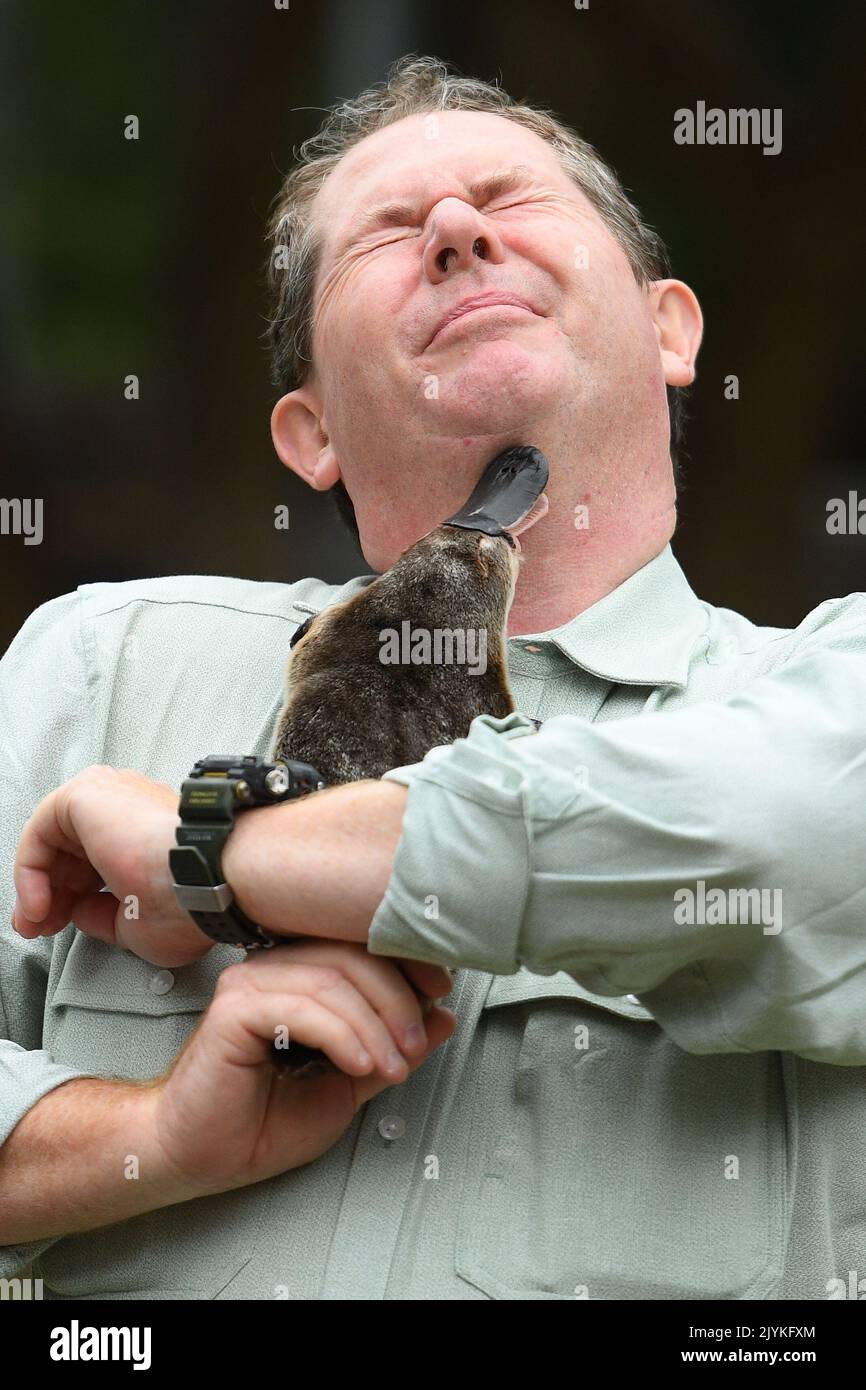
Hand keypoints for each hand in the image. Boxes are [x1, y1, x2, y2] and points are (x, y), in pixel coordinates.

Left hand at [12, 764, 210, 966]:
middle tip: (41, 926)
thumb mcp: (141, 925)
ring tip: (36, 919)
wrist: (208, 877)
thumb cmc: (194, 899)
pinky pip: (41, 828)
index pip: (96, 862)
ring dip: (38, 882)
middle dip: (51, 893)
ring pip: (55, 836)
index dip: (70, 899)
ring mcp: (111, 796)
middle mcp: (131, 809)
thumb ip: (105, 916)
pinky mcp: (87, 793)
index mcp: (150, 834)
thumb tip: (82, 911)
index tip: (59, 926)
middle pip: (72, 849)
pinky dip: (31, 868)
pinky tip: (39, 901)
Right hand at [147, 938, 456, 1192]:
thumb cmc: (260, 1122)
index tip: (441, 994)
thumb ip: (390, 1048)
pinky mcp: (233, 1010)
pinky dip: (342, 1034)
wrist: (200, 1157)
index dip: (407, 964)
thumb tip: (443, 1017)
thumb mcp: (348, 1084)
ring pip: (332, 980)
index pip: (360, 946)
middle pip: (351, 956)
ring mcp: (249, 984)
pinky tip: (360, 1063)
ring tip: (392, 1064)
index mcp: (298, 974)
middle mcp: (272, 969)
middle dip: (397, 999)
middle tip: (416, 1043)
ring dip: (375, 1023)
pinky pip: (301, 1007)